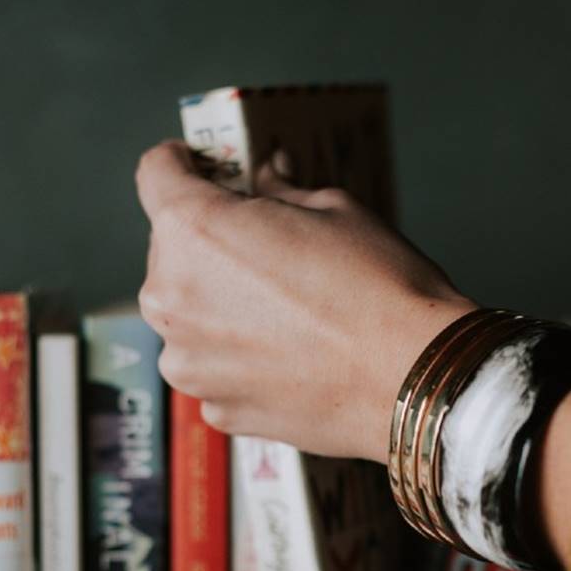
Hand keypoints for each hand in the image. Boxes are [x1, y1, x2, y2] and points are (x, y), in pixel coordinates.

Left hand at [136, 140, 475, 460]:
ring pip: (189, 315)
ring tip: (285, 312)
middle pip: (171, 250)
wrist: (414, 379)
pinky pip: (215, 367)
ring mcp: (189, 362)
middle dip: (210, 242)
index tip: (200, 167)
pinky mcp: (216, 408)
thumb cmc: (380, 288)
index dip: (180, 162)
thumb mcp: (334, 210)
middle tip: (267, 247)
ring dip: (220, 305)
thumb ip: (282, 192)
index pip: (156, 174)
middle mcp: (172, 298)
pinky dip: (240, 357)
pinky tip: (292, 356)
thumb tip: (268, 178)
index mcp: (194, 231)